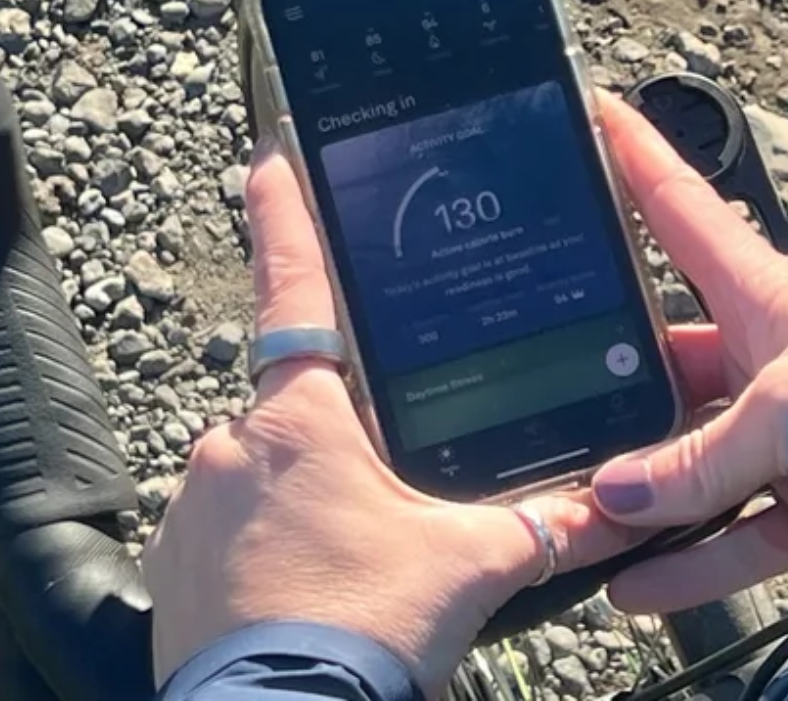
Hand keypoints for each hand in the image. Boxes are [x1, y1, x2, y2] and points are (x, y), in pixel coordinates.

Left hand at [142, 136, 637, 694]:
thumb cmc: (360, 633)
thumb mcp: (469, 566)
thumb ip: (543, 524)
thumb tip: (612, 505)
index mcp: (301, 419)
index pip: (293, 287)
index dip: (285, 214)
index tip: (269, 155)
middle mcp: (232, 446)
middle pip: (296, 407)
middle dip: (341, 440)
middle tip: (384, 505)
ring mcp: (194, 507)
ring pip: (262, 476)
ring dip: (304, 503)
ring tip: (352, 571)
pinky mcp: (175, 568)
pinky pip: (227, 535)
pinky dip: (267, 553)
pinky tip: (310, 597)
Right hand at [587, 93, 787, 612]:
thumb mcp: (782, 414)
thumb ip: (698, 464)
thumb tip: (616, 496)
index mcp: (759, 292)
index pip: (679, 209)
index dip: (636, 157)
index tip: (594, 112)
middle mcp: (767, 352)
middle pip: (671, 364)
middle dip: (615, 390)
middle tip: (545, 401)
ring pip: (698, 463)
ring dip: (646, 499)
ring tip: (578, 522)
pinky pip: (739, 533)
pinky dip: (694, 564)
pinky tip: (638, 589)